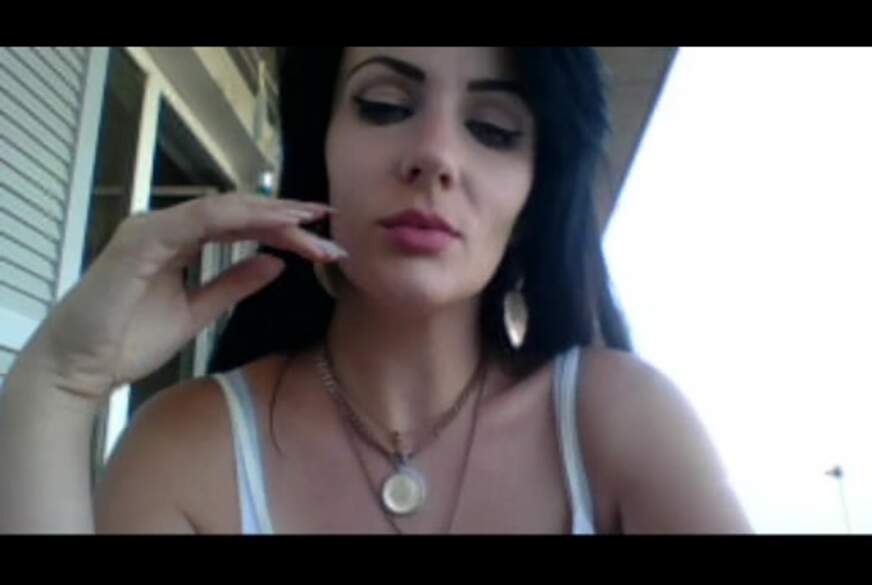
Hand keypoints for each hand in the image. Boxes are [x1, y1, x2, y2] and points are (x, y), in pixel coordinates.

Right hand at [17, 193, 345, 400]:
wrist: (81, 368)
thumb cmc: (129, 340)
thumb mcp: (198, 311)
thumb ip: (234, 283)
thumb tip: (276, 263)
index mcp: (178, 240)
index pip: (239, 225)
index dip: (282, 228)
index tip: (323, 239)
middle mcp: (166, 226)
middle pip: (238, 213)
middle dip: (286, 218)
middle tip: (329, 220)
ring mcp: (153, 228)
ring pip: (225, 209)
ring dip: (272, 214)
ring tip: (312, 220)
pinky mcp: (143, 239)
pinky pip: (199, 220)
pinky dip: (240, 218)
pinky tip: (277, 224)